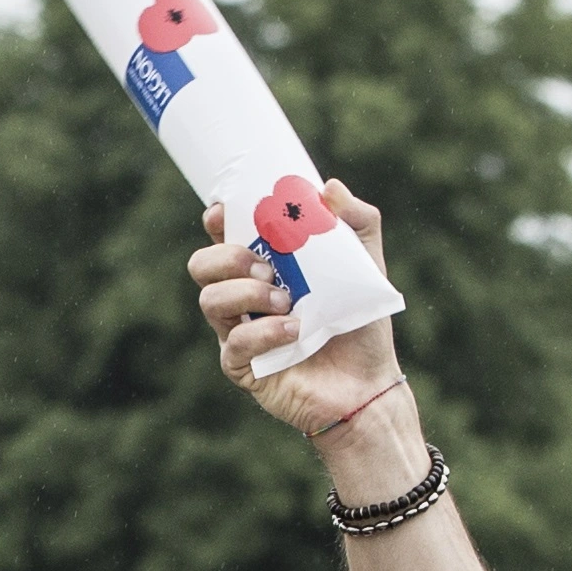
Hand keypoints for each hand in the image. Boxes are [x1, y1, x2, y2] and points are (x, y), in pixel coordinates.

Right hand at [189, 180, 404, 441]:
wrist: (369, 383)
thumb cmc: (361, 325)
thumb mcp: (367, 265)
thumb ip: (357, 221)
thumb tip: (328, 187)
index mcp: (262, 268)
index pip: (223, 236)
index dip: (217, 220)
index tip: (224, 211)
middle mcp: (243, 298)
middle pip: (202, 265)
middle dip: (226, 257)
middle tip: (265, 265)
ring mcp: (238, 333)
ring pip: (210, 301)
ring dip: (245, 293)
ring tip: (285, 299)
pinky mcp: (243, 368)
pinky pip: (233, 344)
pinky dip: (263, 332)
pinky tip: (294, 331)